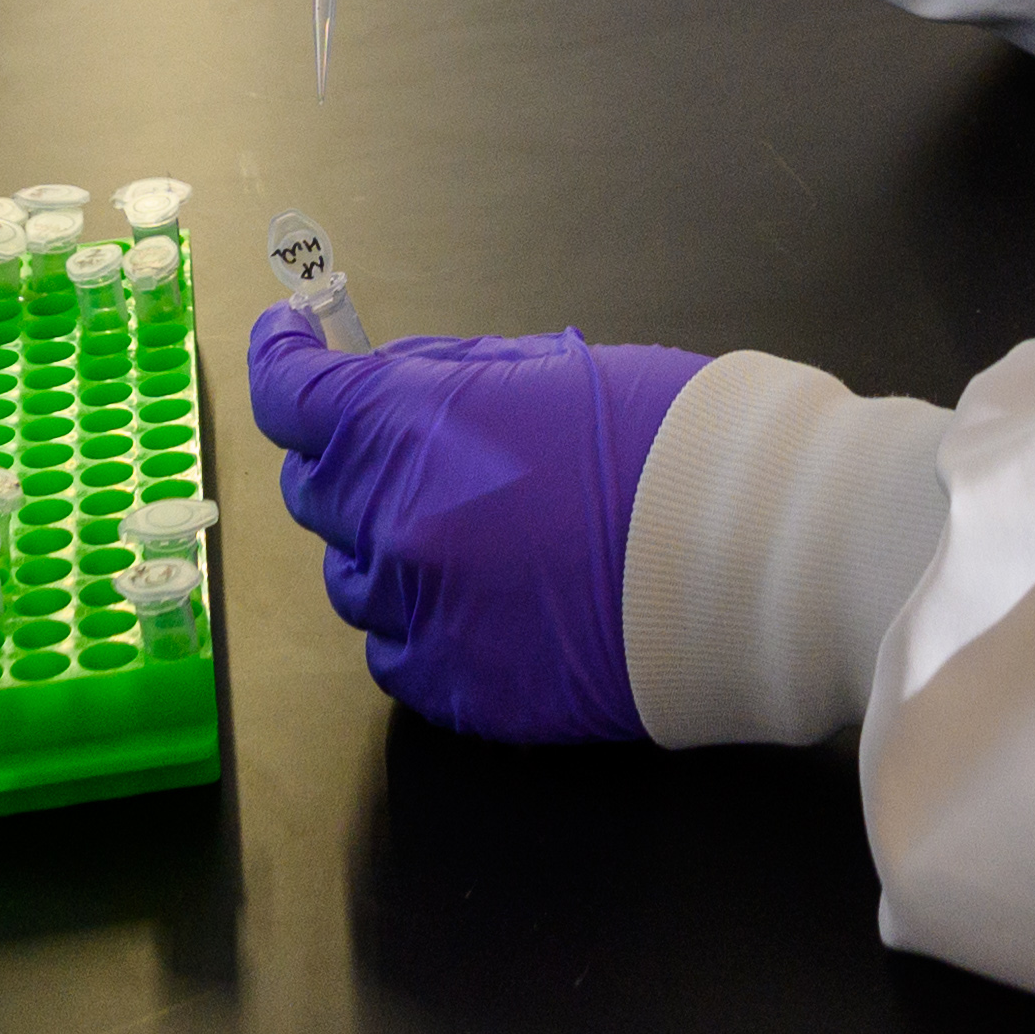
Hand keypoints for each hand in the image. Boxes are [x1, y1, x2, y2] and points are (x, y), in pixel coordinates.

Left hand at [252, 303, 702, 742]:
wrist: (750, 552)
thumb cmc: (664, 437)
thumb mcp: (548, 367)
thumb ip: (448, 378)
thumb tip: (386, 378)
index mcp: (406, 427)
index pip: (292, 395)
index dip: (284, 362)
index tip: (290, 343)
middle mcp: (392, 524)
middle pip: (316, 490)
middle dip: (349, 458)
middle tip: (409, 447)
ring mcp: (421, 615)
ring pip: (352, 580)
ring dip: (385, 547)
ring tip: (467, 533)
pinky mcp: (458, 690)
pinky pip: (396, 655)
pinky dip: (420, 623)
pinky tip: (481, 599)